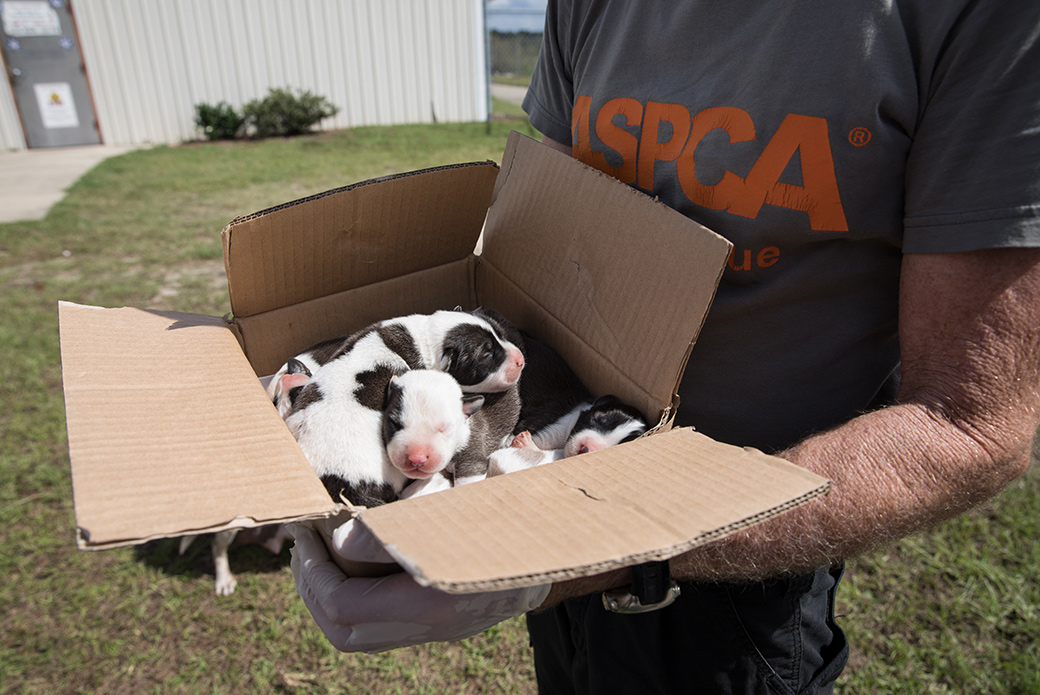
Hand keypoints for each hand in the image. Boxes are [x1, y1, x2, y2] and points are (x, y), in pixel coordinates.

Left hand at [289, 520, 550, 652]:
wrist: (564, 553)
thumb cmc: (516, 522)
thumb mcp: (465, 511)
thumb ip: (404, 526)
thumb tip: (344, 539)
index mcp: (434, 600)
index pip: (347, 605)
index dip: (315, 573)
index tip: (308, 534)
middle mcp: (432, 625)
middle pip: (345, 633)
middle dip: (312, 589)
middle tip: (302, 548)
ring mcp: (436, 629)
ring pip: (358, 636)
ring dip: (327, 597)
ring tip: (317, 557)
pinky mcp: (440, 623)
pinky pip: (379, 627)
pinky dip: (353, 598)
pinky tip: (353, 564)